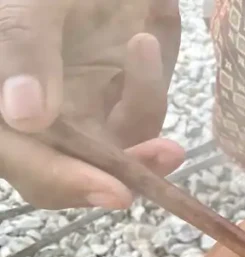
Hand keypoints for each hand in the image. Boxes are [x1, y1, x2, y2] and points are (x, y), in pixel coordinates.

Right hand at [0, 0, 184, 209]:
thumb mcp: (28, 1)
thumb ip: (22, 46)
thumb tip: (27, 116)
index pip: (21, 159)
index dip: (63, 180)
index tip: (115, 192)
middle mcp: (33, 116)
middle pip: (73, 171)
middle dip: (122, 168)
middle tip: (166, 152)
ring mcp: (76, 108)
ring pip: (117, 147)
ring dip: (142, 109)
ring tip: (144, 43)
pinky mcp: (115, 94)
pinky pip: (141, 110)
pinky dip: (148, 81)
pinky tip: (146, 35)